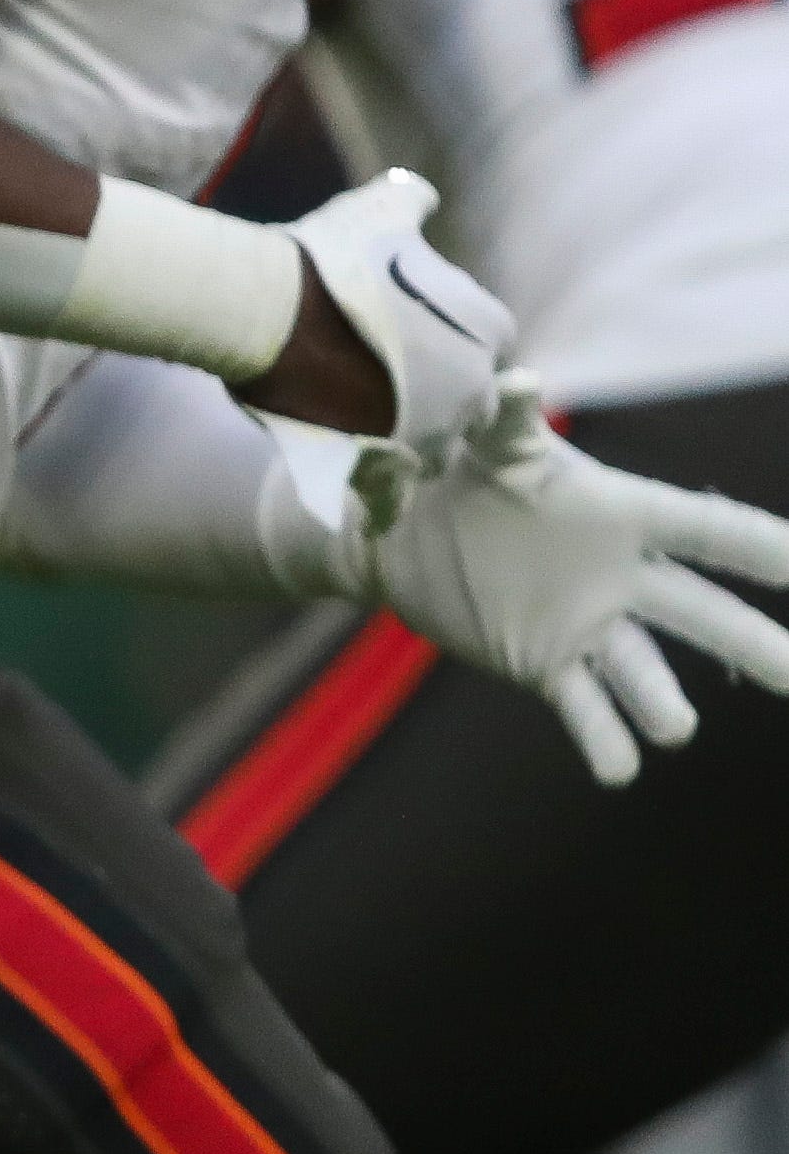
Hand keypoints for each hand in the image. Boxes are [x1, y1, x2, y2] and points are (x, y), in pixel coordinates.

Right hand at [242, 171, 506, 481]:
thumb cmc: (323, 257)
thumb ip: (408, 202)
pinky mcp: (391, 461)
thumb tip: (418, 190)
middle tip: (375, 375)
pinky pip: (398, 489)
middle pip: (463, 401)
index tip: (403, 335)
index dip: (443, 342)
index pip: (484, 344)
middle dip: (431, 393)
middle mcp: (475, 384)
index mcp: (486, 328)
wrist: (264, 307)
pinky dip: (383, 491)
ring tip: (355, 416)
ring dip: (406, 436)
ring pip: (431, 445)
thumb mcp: (374, 215)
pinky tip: (357, 476)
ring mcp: (434, 429)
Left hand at [359, 373, 788, 783]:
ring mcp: (587, 624)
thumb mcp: (484, 441)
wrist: (401, 524)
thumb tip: (518, 383)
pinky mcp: (544, 662)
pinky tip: (620, 769)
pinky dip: (603, 739)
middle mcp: (619, 576)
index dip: (760, 546)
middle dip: (754, 643)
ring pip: (646, 671)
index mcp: (621, 514)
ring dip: (661, 702)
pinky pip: (585, 707)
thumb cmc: (460, 468)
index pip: (706, 531)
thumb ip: (506, 418)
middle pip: (700, 612)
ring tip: (673, 727)